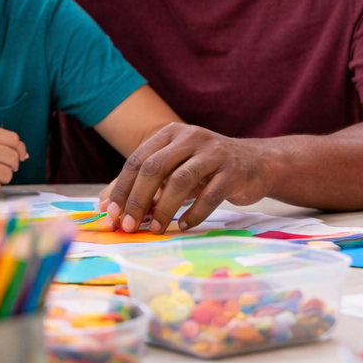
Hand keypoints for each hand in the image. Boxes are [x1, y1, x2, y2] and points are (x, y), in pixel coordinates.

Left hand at [99, 124, 270, 232]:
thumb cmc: (209, 168)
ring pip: (180, 181)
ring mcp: (215, 153)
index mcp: (172, 133)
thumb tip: (104, 204)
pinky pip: (209, 196)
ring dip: (163, 210)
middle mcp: (192, 137)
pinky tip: (184, 225)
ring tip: (155, 229)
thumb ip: (143, 182)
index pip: (138, 160)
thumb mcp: (175, 166)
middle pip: (155, 168)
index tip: (111, 214)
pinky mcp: (234, 171)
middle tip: (127, 225)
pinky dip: (193, 214)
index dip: (122, 189)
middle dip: (137, 200)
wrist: (259, 163)